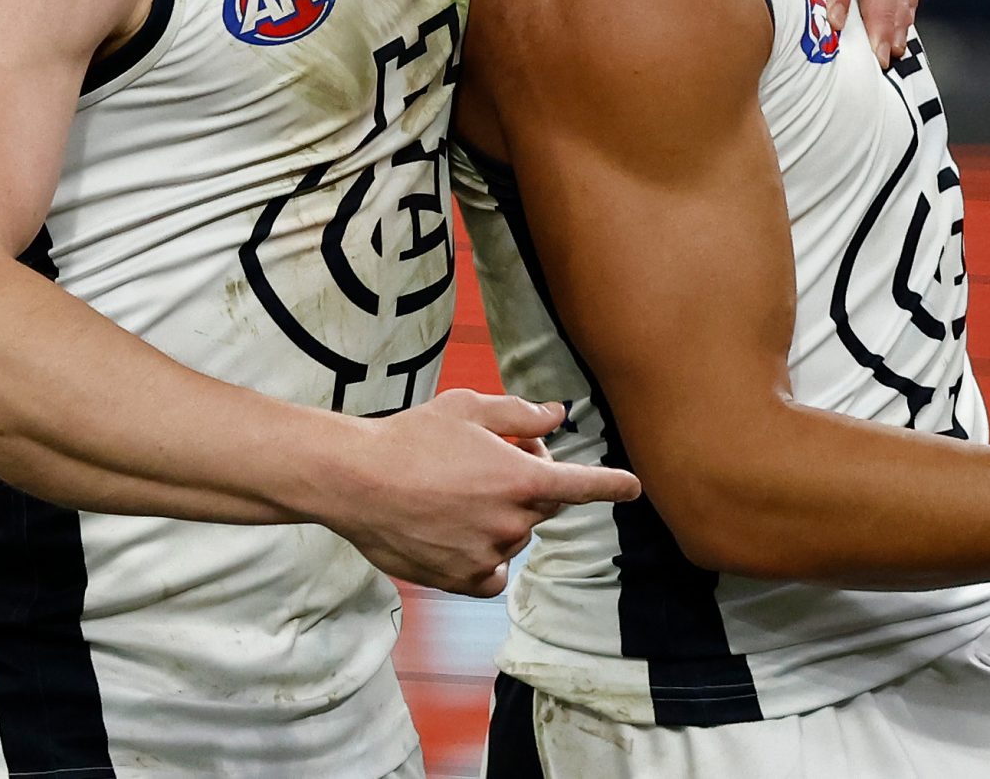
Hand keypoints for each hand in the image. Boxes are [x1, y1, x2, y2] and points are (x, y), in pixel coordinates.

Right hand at [321, 389, 641, 596]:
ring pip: (515, 536)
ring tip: (457, 492)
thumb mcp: (467, 409)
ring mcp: (489, 554)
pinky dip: (486, 559)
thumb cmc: (410, 438)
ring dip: (501, 516)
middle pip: (544, 505)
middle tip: (493, 458)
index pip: (582, 486)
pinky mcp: (463, 579)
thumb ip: (519, 414)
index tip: (633, 487)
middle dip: (530, 481)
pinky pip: (494, 574)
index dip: (611, 485)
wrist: (357, 481)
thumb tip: (557, 416)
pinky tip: (459, 535)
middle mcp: (512, 521)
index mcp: (520, 478)